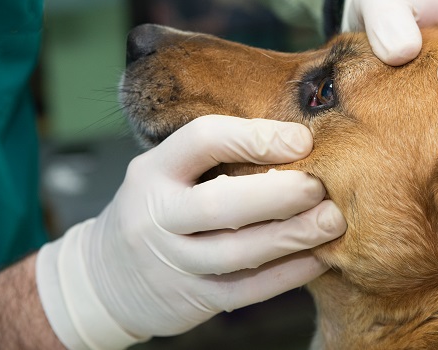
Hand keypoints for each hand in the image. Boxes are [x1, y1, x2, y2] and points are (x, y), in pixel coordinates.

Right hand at [36, 116, 346, 348]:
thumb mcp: (165, 172)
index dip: (255, 137)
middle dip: (277, 194)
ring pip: (237, 252)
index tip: (301, 139)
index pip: (202, 141)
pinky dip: (287, 275)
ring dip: (291, 236)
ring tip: (331, 222)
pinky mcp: (193, 299)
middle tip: (319, 186)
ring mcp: (173, 261)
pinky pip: (246, 289)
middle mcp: (157, 215)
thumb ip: (216, 157)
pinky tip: (318, 259)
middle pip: (219, 204)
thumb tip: (297, 142)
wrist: (106, 279)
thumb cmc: (157, 210)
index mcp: (153, 171)